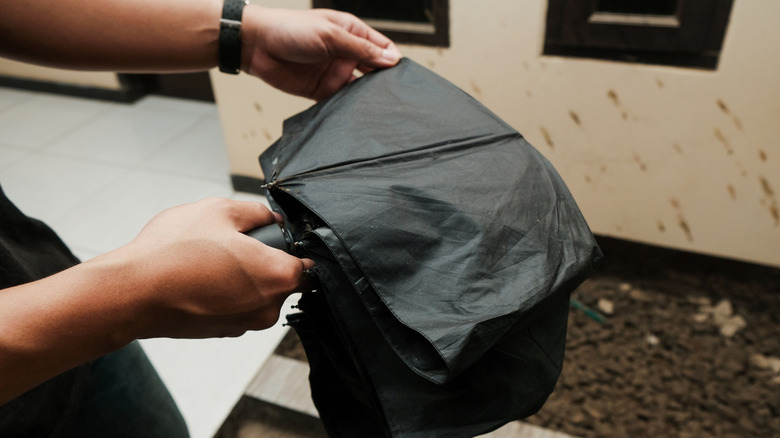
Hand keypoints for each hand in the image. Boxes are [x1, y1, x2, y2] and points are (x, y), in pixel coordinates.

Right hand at [117, 197, 313, 338]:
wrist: (132, 293)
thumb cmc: (174, 252)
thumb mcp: (219, 210)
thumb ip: (256, 212)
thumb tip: (270, 218)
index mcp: (278, 277)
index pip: (308, 265)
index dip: (293, 247)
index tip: (275, 239)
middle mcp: (267, 307)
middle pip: (281, 280)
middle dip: (264, 260)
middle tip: (232, 243)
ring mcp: (244, 324)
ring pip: (256, 293)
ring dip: (242, 277)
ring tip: (208, 259)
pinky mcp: (222, 332)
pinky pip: (235, 306)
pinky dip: (224, 292)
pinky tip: (198, 276)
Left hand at [241, 6, 401, 99]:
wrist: (256, 45)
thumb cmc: (289, 29)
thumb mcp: (330, 35)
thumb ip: (361, 49)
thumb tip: (391, 59)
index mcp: (351, 33)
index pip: (382, 48)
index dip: (393, 61)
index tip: (402, 77)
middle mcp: (346, 53)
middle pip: (374, 70)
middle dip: (384, 82)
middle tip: (396, 96)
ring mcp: (334, 72)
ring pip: (359, 88)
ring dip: (367, 96)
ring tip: (379, 107)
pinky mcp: (322, 90)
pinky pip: (341, 101)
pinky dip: (349, 107)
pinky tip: (357, 113)